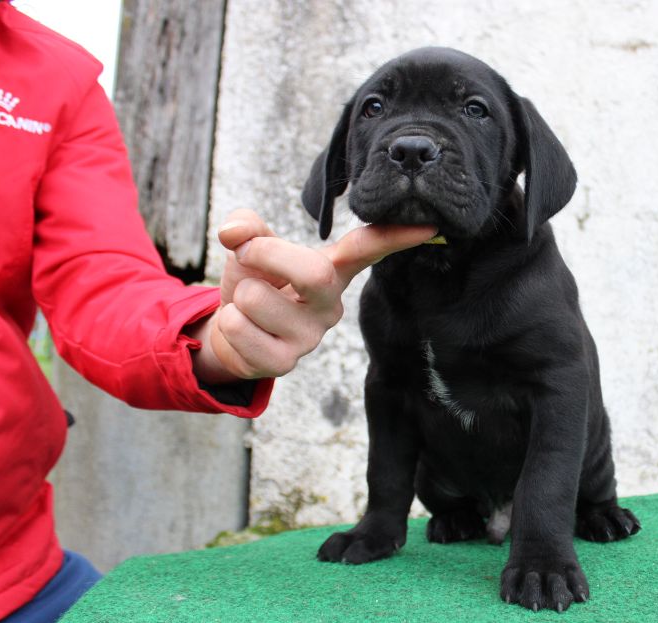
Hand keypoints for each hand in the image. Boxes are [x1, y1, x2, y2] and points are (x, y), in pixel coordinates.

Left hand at [190, 209, 435, 382]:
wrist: (230, 332)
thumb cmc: (254, 284)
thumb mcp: (249, 247)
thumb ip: (247, 228)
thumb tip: (234, 232)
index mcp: (331, 270)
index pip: (367, 249)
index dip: (395, 237)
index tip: (428, 225)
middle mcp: (330, 304)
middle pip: (315, 272)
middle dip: (266, 254)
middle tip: (245, 254)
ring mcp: (310, 336)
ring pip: (256, 297)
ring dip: (238, 294)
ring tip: (249, 305)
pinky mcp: (286, 363)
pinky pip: (240, 328)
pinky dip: (229, 323)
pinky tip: (245, 330)